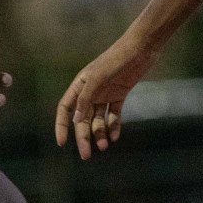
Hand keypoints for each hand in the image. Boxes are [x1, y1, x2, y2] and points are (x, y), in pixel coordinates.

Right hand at [55, 34, 159, 159]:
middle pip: (82, 119)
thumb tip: (75, 120)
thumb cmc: (116, 59)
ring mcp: (106, 93)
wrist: (141, 48)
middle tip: (86, 155)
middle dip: (83, 137)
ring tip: (104, 147)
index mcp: (81, 84)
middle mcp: (91, 90)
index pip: (65, 108)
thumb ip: (86, 99)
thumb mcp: (98, 78)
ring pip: (98, 119)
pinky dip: (114, 126)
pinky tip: (115, 137)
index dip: (61, 126)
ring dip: (99, 134)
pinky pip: (114, 114)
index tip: (61, 143)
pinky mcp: (120, 94)